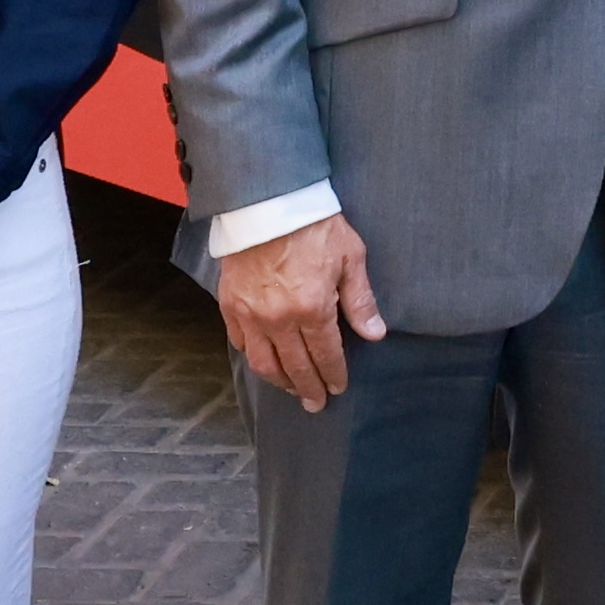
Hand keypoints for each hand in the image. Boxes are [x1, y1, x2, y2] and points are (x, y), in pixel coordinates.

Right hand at [214, 213, 386, 406]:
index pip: (325, 355)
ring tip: (292, 390)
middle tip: (315, 403)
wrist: (268, 201)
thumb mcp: (350, 257)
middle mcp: (278, 319)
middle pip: (295, 366)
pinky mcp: (230, 304)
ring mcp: (250, 314)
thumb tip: (375, 334)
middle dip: (308, 388)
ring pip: (264, 362)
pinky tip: (264, 361)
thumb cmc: (314, 225)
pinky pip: (240, 341)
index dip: (333, 375)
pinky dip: (253, 356)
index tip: (337, 388)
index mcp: (312, 309)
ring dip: (280, 381)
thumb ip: (360, 300)